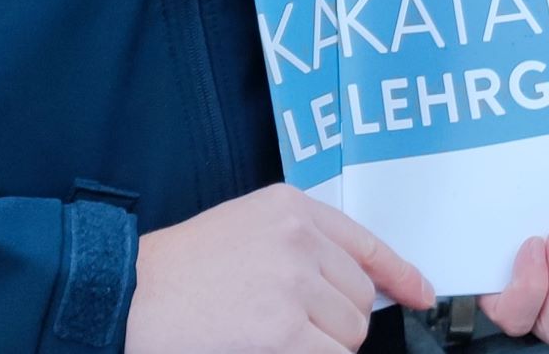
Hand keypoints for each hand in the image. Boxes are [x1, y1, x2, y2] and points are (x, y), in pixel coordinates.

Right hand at [126, 184, 433, 353]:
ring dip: (321, 349)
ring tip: (269, 340)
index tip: (421, 295)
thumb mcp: (245, 230)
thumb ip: (300, 245)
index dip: (400, 275)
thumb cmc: (177, 271)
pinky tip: (271, 352)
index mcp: (291, 208)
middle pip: (358, 300)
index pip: (367, 243)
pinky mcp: (281, 330)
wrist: (127, 295)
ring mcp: (292, 284)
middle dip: (335, 326)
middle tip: (287, 332)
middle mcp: (298, 238)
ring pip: (348, 335)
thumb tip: (355, 285)